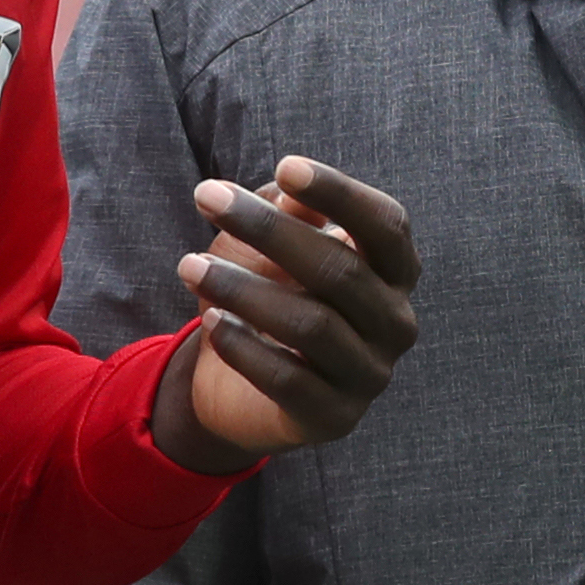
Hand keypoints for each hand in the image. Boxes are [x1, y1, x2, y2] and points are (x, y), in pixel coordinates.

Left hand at [148, 157, 418, 474]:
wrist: (243, 388)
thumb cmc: (270, 293)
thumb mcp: (273, 246)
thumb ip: (288, 214)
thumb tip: (290, 196)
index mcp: (395, 271)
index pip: (384, 224)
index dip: (339, 193)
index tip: (285, 167)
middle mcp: (396, 322)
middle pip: (340, 269)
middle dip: (268, 230)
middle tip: (206, 196)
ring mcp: (371, 375)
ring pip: (312, 324)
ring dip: (243, 289)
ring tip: (188, 265)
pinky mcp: (335, 418)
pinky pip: (288, 379)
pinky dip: (244, 348)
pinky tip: (209, 322)